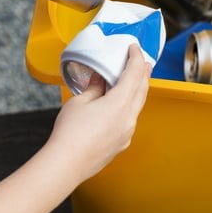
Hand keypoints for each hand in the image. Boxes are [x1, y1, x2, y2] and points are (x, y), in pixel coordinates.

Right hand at [46, 44, 151, 183]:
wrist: (67, 163)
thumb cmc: (70, 132)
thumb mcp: (80, 102)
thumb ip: (95, 88)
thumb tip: (101, 80)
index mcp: (120, 103)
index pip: (134, 74)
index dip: (136, 58)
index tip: (135, 48)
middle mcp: (129, 118)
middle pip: (142, 90)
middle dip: (143, 74)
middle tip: (144, 62)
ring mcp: (127, 133)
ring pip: (137, 106)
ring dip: (137, 91)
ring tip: (134, 82)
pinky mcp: (121, 144)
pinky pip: (129, 120)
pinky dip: (129, 108)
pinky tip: (120, 107)